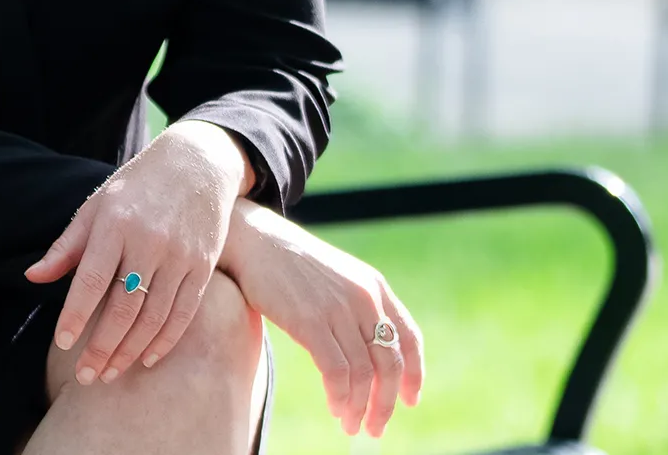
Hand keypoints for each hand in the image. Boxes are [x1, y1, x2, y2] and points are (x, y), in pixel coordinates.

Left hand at [23, 120, 249, 385]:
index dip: (76, 314)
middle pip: (124, 306)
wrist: (197, 164)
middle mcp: (149, 241)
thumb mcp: (96, 206)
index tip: (62, 343)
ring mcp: (179, 255)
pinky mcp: (203, 266)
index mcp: (115, 223)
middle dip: (102, 347)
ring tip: (109, 374)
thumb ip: (67, 246)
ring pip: (154, 316)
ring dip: (130, 351)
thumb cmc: (136, 187)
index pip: (92, 279)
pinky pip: (184, 313)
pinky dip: (165, 341)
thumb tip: (32, 277)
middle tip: (85, 376)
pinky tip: (145, 359)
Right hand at [218, 198, 424, 436]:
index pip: (409, 338)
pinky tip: (335, 407)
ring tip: (351, 425)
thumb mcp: (336, 277)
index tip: (409, 401)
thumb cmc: (290, 264)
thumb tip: (370, 354)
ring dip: (360, 408)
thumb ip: (357, 306)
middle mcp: (363, 297)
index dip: (414, 375)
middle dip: (386, 403)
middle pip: (390, 364)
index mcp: (374, 286)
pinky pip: (337, 372)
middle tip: (375, 427)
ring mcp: (337, 308)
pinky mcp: (310, 321)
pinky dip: (340, 397)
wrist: (253, 240)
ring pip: (364, 374)